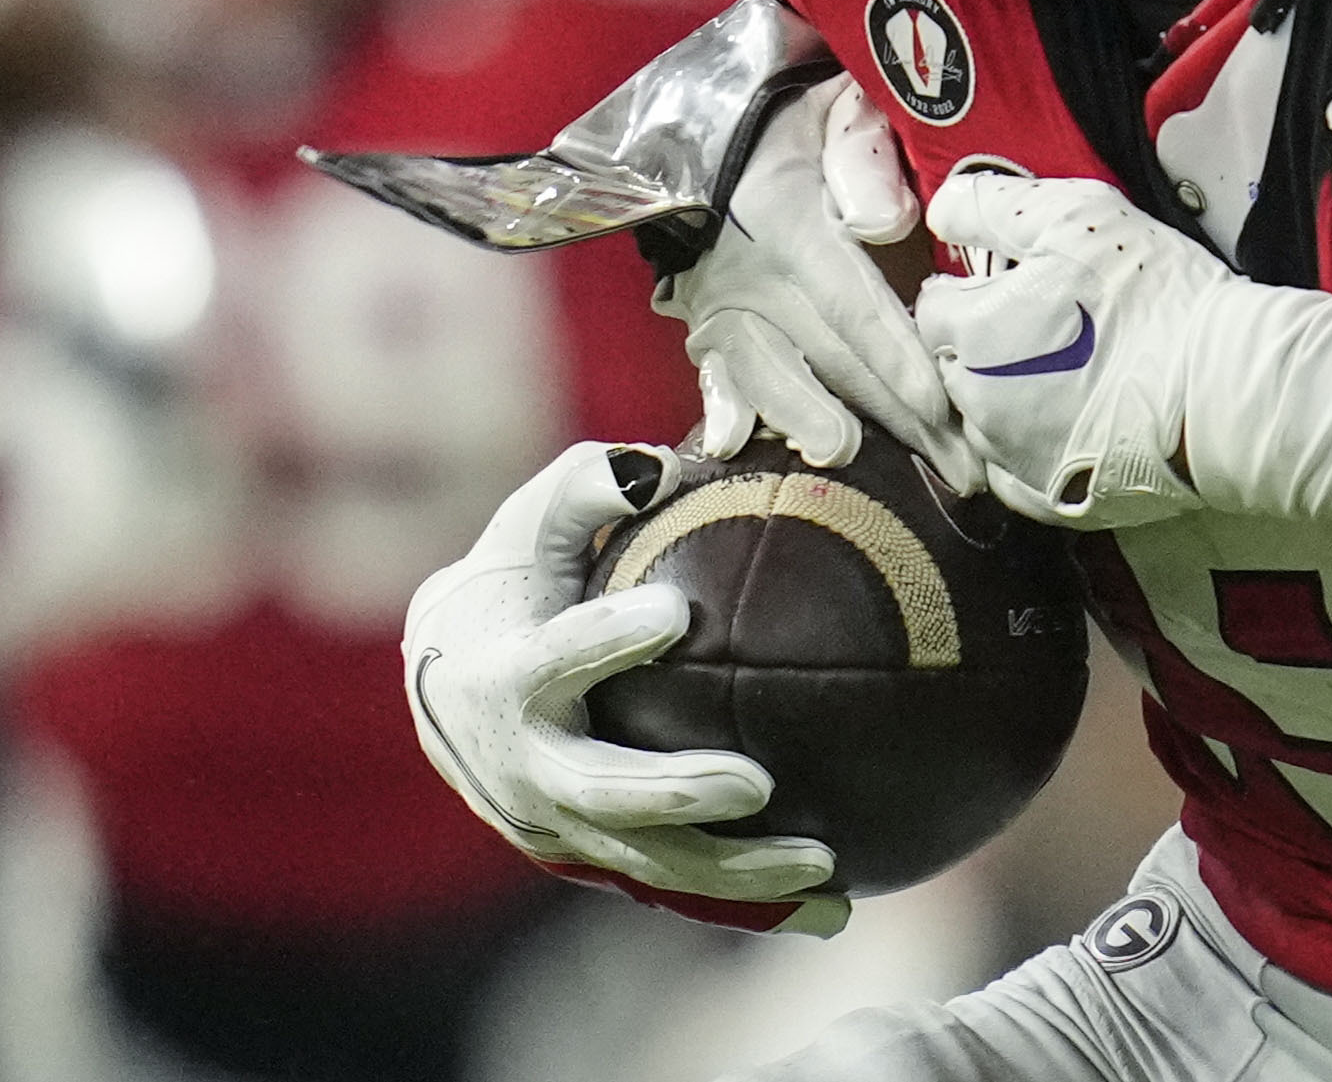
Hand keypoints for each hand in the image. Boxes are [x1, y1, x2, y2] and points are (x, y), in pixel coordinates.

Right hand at [404, 442, 846, 935]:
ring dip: (734, 872)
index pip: (550, 662)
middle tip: (757, 781)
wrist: (448, 684)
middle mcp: (524, 769)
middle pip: (600, 793)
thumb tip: (654, 466)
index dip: (603, 641)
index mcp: (502, 680)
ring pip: (648, 860)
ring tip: (826, 862)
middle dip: (677, 792)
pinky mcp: (600, 854)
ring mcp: (560, 825)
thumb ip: (583, 490)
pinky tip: (840, 910)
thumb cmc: (510, 583)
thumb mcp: (528, 527)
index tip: (673, 614)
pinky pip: (679, 884)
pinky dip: (752, 905)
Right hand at [664, 76, 974, 489]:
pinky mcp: (704, 323)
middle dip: (895, 418)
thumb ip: (863, 155)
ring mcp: (722, 305)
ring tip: (847, 457)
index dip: (900, 360)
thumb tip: (885, 222)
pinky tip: (733, 442)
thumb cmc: (798, 124)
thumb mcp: (837, 111)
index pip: (857, 306)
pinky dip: (727, 406)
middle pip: (831, 357)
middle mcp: (753, 275)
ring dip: (809, 418)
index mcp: (794, 227)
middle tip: (952, 467)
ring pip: (767, 374)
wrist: (706, 130)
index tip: (942, 408)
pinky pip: (715, 373)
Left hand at [911, 172, 1217, 528]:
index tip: (1021, 284)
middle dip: (988, 343)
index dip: (976, 288)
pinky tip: (1076, 422)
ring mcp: (1010, 458)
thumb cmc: (1153, 298)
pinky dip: (1034, 447)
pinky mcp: (1048, 500)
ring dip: (1009, 396)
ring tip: (1072, 372)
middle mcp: (975, 402)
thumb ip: (994, 207)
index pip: (936, 304)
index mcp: (973, 331)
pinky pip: (1017, 472)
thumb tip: (943, 211)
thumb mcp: (1076, 219)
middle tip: (1052, 324)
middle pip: (956, 364)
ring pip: (985, 419)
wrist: (1224, 388)